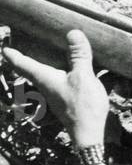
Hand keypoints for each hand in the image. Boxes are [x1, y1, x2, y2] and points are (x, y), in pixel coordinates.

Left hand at [2, 30, 109, 146]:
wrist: (89, 131)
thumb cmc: (82, 106)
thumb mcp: (83, 76)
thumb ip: (78, 55)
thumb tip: (72, 33)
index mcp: (45, 79)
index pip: (23, 65)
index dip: (13, 55)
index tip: (4, 48)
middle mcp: (46, 86)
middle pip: (30, 71)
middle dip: (25, 60)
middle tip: (22, 48)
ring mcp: (56, 93)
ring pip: (45, 77)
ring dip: (44, 67)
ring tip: (48, 56)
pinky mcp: (67, 97)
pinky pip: (59, 82)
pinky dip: (62, 73)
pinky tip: (75, 70)